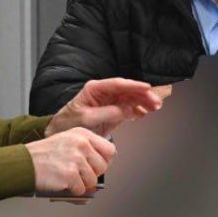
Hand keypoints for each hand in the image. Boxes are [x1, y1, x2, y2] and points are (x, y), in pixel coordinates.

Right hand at [26, 128, 116, 194]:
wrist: (23, 162)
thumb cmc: (44, 154)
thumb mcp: (68, 140)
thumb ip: (87, 149)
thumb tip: (104, 165)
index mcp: (83, 134)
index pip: (110, 150)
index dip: (104, 161)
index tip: (96, 166)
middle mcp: (81, 144)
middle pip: (103, 167)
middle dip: (92, 174)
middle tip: (79, 174)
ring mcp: (76, 159)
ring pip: (93, 180)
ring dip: (81, 184)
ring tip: (68, 177)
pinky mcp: (70, 174)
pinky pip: (81, 190)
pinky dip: (72, 191)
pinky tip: (62, 182)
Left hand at [44, 77, 166, 137]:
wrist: (62, 133)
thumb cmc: (69, 123)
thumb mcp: (87, 119)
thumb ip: (108, 113)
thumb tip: (127, 109)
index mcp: (95, 89)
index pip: (118, 84)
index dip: (134, 85)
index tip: (147, 87)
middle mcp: (103, 93)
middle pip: (127, 90)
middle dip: (143, 95)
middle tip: (155, 102)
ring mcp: (108, 101)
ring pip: (130, 99)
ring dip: (143, 102)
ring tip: (154, 108)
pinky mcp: (111, 111)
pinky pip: (127, 108)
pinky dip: (137, 110)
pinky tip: (144, 114)